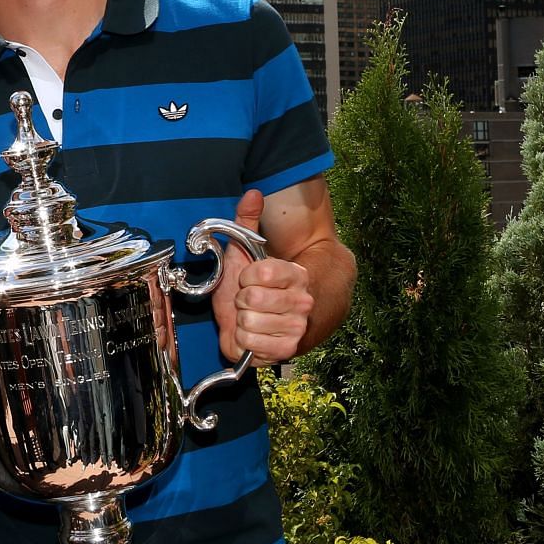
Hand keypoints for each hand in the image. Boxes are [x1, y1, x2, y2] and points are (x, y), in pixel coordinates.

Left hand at [212, 190, 313, 366]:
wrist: (262, 322)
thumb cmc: (251, 288)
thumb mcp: (243, 253)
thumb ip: (245, 222)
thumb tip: (253, 193)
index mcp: (297, 274)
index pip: (262, 273)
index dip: (244, 277)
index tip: (247, 280)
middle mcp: (302, 301)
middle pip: (252, 299)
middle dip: (240, 301)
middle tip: (247, 302)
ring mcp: (297, 327)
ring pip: (249, 322)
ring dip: (241, 322)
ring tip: (250, 318)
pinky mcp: (287, 350)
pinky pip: (250, 343)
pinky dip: (243, 341)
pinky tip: (251, 335)